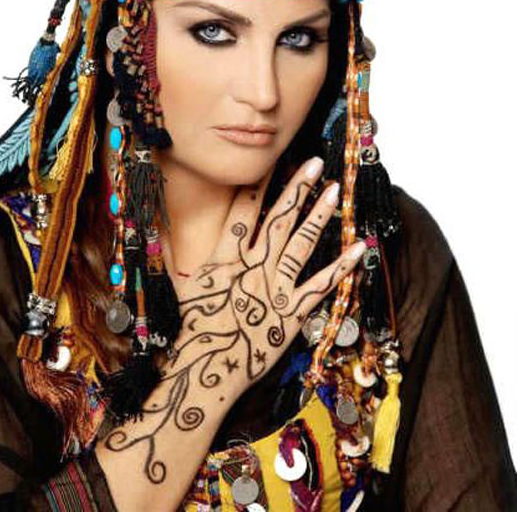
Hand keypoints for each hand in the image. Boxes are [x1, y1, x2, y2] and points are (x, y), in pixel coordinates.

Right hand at [161, 156, 365, 397]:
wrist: (205, 368)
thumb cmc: (191, 331)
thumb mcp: (185, 286)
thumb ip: (187, 257)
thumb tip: (171, 234)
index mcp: (226, 257)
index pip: (245, 211)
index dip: (260, 184)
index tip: (271, 161)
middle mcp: (254, 266)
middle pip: (278, 218)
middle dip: (297, 187)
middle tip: (314, 163)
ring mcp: (275, 288)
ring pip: (301, 243)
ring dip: (319, 215)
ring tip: (334, 191)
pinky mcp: (292, 313)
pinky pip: (321, 285)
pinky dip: (341, 267)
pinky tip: (358, 248)